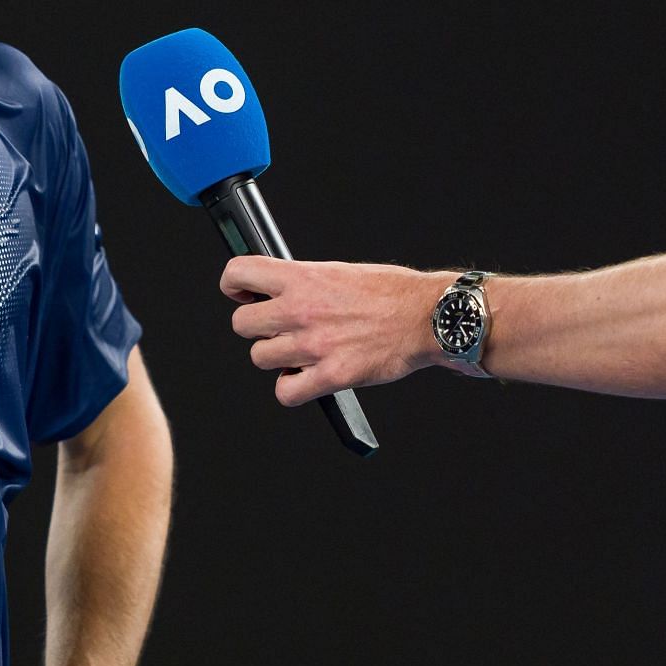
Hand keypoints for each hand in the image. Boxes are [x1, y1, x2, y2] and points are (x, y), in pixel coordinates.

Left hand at [220, 256, 453, 403]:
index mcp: (302, 278)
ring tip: (302, 352)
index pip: (238, 274)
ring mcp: (314, 345)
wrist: (430, 316)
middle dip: (257, 328)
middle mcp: (301, 310)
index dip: (234, 286)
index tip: (244, 295)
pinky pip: (285, 392)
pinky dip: (292, 390)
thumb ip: (303, 282)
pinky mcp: (331, 376)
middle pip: (241, 325)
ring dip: (277, 358)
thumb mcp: (339, 272)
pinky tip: (307, 378)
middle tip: (279, 329)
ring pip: (260, 358)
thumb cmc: (392, 293)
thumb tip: (275, 290)